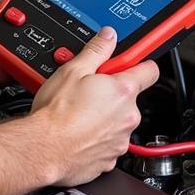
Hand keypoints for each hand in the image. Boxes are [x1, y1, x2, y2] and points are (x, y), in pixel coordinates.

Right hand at [30, 26, 158, 185]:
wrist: (45, 148)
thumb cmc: (57, 112)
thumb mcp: (73, 70)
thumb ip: (96, 50)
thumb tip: (108, 36)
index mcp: (123, 91)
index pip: (149, 69)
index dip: (138, 62)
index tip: (128, 61)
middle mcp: (129, 116)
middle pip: (129, 97)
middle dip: (112, 91)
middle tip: (88, 88)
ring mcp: (121, 139)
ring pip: (118, 120)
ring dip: (104, 114)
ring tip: (79, 111)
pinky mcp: (111, 158)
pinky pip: (109, 141)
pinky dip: (97, 135)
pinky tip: (79, 130)